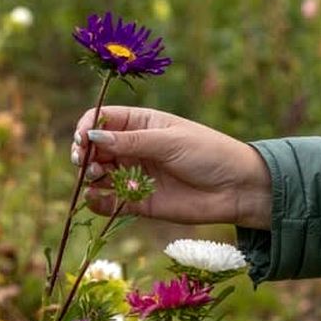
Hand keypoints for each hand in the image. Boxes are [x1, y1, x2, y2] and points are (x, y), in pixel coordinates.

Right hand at [71, 106, 271, 229]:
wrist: (237, 188)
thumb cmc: (208, 153)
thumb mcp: (170, 141)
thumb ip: (132, 141)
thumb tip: (93, 136)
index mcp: (141, 123)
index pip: (102, 119)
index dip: (87, 127)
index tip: (83, 140)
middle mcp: (134, 147)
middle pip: (95, 147)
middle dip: (85, 154)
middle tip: (87, 163)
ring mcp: (135, 175)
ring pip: (98, 174)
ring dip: (90, 176)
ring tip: (97, 177)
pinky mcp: (139, 202)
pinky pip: (109, 202)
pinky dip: (98, 202)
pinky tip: (96, 199)